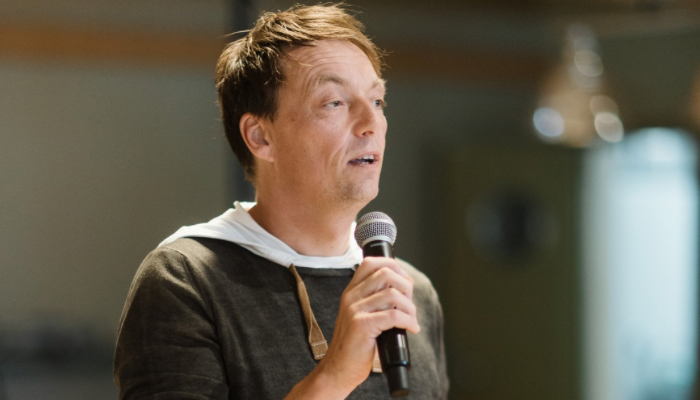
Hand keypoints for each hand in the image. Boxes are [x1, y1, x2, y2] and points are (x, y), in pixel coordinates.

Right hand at [322, 257, 419, 392]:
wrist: (337, 370)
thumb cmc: (354, 346)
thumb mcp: (360, 316)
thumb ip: (375, 300)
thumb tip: (405, 286)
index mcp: (351, 292)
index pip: (371, 263)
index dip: (393, 266)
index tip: (405, 282)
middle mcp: (351, 296)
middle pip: (386, 273)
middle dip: (406, 286)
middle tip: (410, 304)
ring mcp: (355, 310)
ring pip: (393, 294)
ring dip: (410, 307)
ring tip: (411, 319)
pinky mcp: (362, 325)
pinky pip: (394, 315)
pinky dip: (409, 321)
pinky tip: (411, 328)